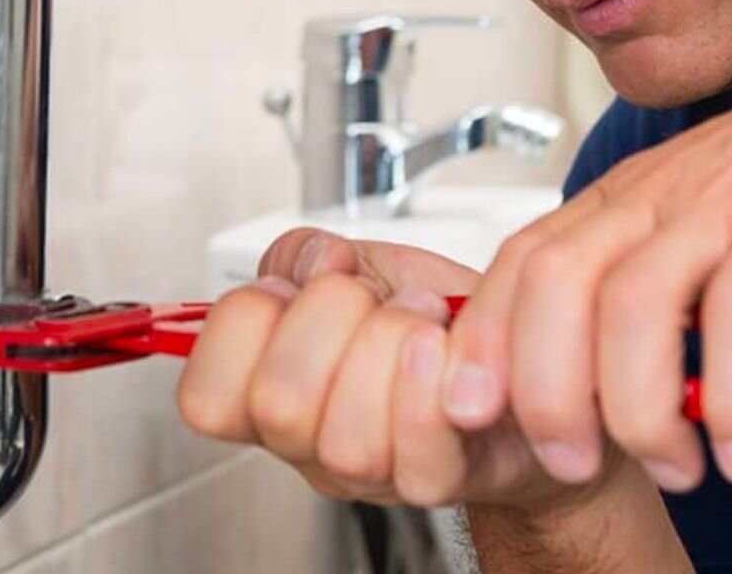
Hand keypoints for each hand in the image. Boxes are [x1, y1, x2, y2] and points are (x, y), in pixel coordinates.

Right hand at [176, 228, 621, 512]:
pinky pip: (419, 449)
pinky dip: (432, 375)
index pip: (205, 397)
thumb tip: (312, 265)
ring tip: (419, 319)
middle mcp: (312, 445)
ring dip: (389, 345)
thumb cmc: (436, 316)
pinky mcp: (442, 479)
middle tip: (367, 298)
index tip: (292, 288)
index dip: (244, 323)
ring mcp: (374, 474)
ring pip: (345, 438)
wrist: (525, 355)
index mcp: (271, 393)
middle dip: (326, 318)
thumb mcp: (356, 264)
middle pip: (277, 405)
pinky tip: (446, 342)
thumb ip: (300, 253)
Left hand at [439, 0, 731, 493]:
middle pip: (554, 288)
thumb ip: (648, 278)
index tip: (468, 410)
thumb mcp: (702, 216)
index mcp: (626, 198)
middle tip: (570, 462)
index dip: (483, 339)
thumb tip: (596, 368)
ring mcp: (722, 206)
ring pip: (634, 307)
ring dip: (639, 406)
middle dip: (545, 389)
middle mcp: (658, 197)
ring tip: (674, 469)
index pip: (519, 265)